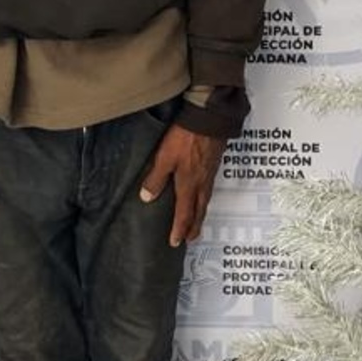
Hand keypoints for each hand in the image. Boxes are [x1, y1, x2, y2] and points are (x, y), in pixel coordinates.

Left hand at [140, 123, 224, 246]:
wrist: (209, 118)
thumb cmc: (187, 137)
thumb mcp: (164, 157)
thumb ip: (156, 178)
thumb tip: (147, 197)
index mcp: (188, 185)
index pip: (184, 214)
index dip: (179, 229)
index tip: (175, 242)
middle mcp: (201, 183)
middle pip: (198, 211)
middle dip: (194, 227)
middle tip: (191, 238)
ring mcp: (209, 174)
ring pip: (205, 201)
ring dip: (200, 215)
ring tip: (197, 222)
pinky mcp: (214, 164)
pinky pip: (209, 189)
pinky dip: (205, 199)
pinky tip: (202, 195)